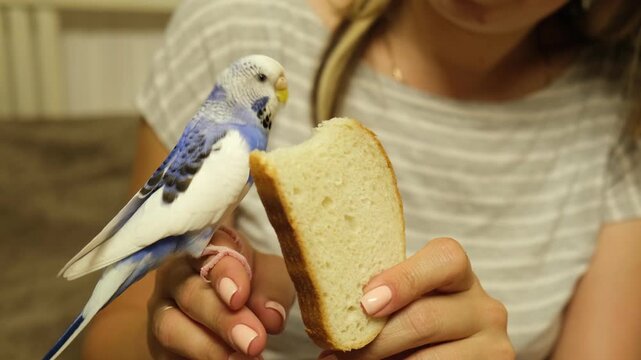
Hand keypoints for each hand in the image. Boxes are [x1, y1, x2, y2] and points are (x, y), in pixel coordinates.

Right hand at [147, 229, 295, 358]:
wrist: (235, 314)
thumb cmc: (255, 285)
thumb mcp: (272, 279)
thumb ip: (272, 290)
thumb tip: (270, 316)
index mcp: (206, 247)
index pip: (208, 249)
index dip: (223, 272)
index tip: (240, 296)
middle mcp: (177, 274)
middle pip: (188, 291)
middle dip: (221, 318)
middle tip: (253, 341)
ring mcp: (163, 309)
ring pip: (171, 325)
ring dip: (207, 347)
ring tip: (242, 359)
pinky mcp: (159, 344)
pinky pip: (168, 354)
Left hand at [321, 237, 513, 359]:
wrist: (448, 346)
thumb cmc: (413, 314)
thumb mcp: (404, 296)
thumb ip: (381, 291)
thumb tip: (331, 307)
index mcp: (459, 272)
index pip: (444, 259)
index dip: (404, 280)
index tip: (366, 303)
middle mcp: (484, 305)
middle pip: (425, 318)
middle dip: (375, 340)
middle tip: (336, 351)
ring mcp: (492, 343)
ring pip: (427, 358)